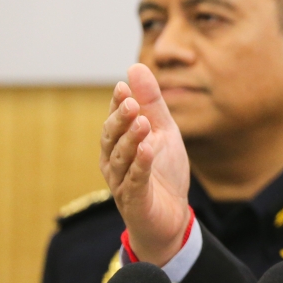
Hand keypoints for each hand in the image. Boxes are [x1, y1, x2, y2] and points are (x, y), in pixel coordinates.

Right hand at [100, 63, 190, 265]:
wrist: (171, 216)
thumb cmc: (163, 172)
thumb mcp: (163, 131)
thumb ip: (151, 102)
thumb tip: (135, 66)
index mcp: (120, 143)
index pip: (116, 119)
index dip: (118, 103)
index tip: (124, 86)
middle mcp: (114, 161)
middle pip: (111, 137)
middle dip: (120, 120)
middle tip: (131, 103)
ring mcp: (122, 182)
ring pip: (120, 158)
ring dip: (131, 140)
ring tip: (143, 124)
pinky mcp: (135, 200)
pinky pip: (135, 180)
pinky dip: (140, 165)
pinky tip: (147, 151)